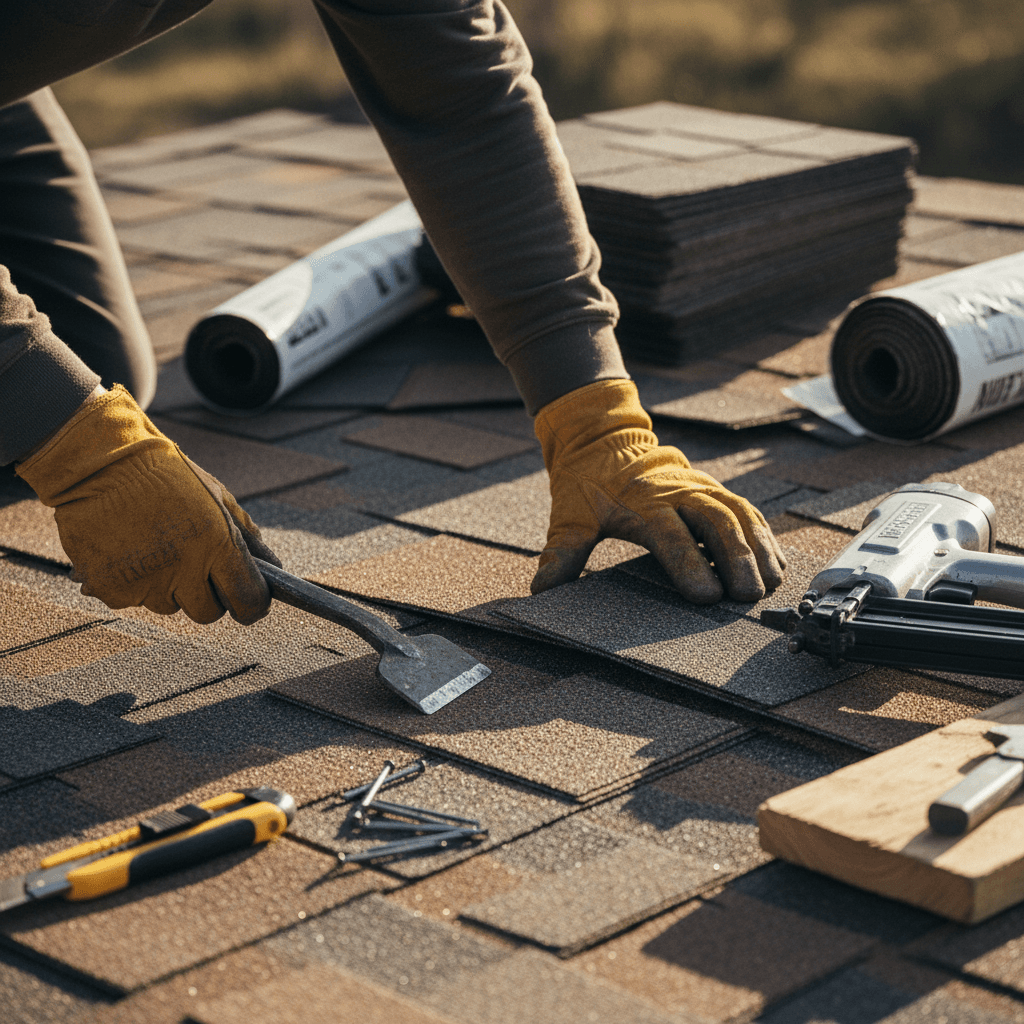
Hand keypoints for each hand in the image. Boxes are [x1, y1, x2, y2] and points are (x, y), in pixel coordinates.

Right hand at [17, 385, 280, 623]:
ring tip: (154, 544)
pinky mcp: (110, 588)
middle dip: (207, 595)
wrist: (99, 461)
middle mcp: (182, 567)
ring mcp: (144, 581)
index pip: (246, 599)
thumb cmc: (166, 475)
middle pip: (208, 612)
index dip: (252, 605)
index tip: (250, 603)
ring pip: (168, 605)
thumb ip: (248, 537)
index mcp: (215, 542)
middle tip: (193, 563)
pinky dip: (133, 582)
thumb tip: (275, 568)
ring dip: (168, 586)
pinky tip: (128, 548)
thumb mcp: (217, 496)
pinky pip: (132, 599)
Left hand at [532, 379, 785, 602]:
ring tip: (772, 583)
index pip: (671, 534)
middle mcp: (678, 491)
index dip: (689, 563)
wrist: (603, 438)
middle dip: (737, 559)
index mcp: (642, 501)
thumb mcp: (568, 514)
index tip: (705, 596)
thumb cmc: (586, 483)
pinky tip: (777, 563)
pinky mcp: (714, 489)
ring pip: (740, 515)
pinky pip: (747, 511)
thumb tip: (541, 591)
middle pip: (716, 522)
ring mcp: (701, 487)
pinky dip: (764, 536)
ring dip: (759, 548)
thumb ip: (561, 553)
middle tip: (748, 595)